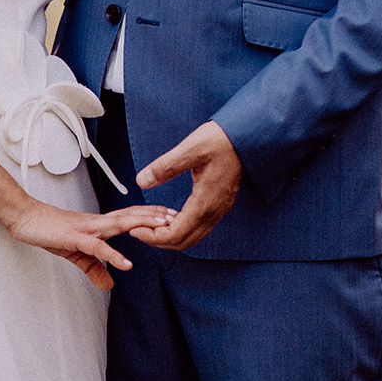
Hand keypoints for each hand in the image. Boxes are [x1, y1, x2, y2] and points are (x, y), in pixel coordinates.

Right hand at [7, 200, 172, 290]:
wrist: (26, 219)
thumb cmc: (50, 230)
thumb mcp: (76, 254)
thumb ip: (94, 268)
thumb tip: (110, 284)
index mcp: (100, 225)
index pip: (130, 217)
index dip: (150, 216)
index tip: (171, 217)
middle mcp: (98, 223)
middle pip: (132, 216)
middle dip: (155, 217)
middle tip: (177, 217)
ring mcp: (87, 228)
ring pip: (120, 224)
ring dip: (142, 226)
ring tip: (161, 230)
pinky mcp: (75, 238)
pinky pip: (97, 247)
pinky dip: (113, 255)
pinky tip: (126, 264)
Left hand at [132, 121, 242, 252]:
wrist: (246, 138)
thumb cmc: (221, 141)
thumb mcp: (190, 149)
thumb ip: (165, 167)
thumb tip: (141, 180)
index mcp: (204, 203)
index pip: (175, 235)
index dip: (152, 237)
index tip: (135, 230)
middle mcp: (213, 212)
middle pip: (183, 242)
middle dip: (158, 240)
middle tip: (139, 228)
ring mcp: (218, 210)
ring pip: (192, 237)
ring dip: (170, 236)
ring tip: (152, 223)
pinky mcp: (219, 205)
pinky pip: (199, 228)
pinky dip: (182, 229)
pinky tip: (170, 216)